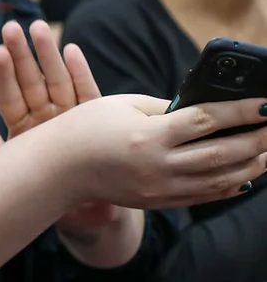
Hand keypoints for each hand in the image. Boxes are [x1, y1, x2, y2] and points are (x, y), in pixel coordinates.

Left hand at [0, 21, 117, 237]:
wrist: (87, 214)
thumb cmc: (46, 191)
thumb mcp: (14, 168)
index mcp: (22, 128)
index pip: (9, 98)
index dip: (4, 76)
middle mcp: (45, 118)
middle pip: (31, 83)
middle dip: (22, 56)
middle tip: (12, 28)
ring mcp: (70, 117)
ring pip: (57, 82)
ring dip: (49, 56)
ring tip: (38, 28)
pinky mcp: (96, 122)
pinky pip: (88, 96)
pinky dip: (80, 73)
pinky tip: (71, 49)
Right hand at [51, 94, 266, 209]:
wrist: (59, 166)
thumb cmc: (88, 127)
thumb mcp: (124, 105)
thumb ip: (167, 108)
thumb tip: (206, 108)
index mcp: (148, 136)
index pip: (207, 121)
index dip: (240, 111)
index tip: (265, 103)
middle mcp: (158, 165)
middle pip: (221, 153)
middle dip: (257, 139)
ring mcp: (160, 188)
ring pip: (219, 179)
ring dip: (251, 164)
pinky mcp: (159, 201)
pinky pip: (205, 196)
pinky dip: (231, 186)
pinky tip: (247, 174)